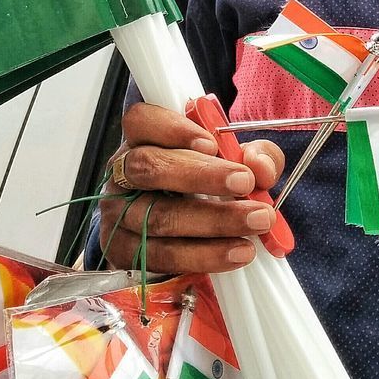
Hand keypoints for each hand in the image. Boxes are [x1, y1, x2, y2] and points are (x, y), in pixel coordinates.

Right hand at [98, 101, 283, 274]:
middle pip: (148, 167)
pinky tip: (235, 253)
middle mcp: (123, 173)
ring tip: (256, 222)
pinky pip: (160, 256)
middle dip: (201, 175)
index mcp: (143, 138)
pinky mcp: (123, 252)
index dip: (173, 129)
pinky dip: (202, 256)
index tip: (212, 143)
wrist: (182, 233)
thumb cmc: (206, 184)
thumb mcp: (235, 161)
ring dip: (213, 222)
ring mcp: (117, 213)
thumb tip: (260, 166)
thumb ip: (254, 156)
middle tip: (246, 183)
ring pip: (158, 217)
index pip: (141, 121)